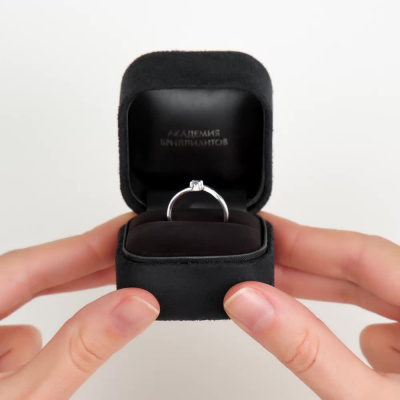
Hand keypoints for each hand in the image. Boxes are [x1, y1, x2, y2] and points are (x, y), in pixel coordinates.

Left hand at [0, 213, 158, 399]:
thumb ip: (81, 348)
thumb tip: (134, 304)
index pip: (31, 264)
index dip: (86, 243)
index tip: (125, 229)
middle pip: (27, 277)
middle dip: (82, 270)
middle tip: (128, 257)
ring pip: (21, 317)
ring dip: (49, 330)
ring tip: (60, 362)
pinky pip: (10, 341)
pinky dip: (28, 354)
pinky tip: (25, 380)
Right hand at [224, 213, 399, 398]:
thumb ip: (305, 347)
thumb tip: (251, 302)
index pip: (361, 252)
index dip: (305, 237)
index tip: (263, 232)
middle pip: (363, 268)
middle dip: (305, 266)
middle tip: (256, 261)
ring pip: (371, 296)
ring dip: (325, 299)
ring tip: (278, 297)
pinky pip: (385, 326)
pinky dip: (358, 334)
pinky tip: (349, 357)